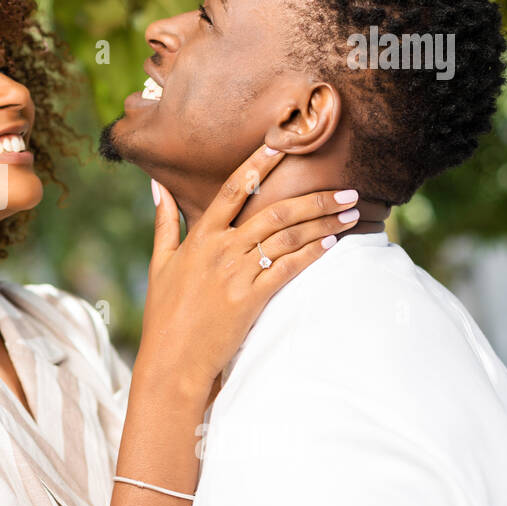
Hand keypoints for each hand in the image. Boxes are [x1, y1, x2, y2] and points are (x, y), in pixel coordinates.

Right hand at [137, 144, 360, 398]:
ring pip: (287, 237)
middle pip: (273, 211)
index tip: (283, 145)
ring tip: (349, 215)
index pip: (232, 189)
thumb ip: (164, 221)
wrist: (172, 360)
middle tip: (346, 191)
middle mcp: (219, 250)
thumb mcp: (161, 263)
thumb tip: (157, 185)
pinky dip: (311, 254)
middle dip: (314, 199)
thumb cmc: (165, 313)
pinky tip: (332, 245)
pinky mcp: (251, 300)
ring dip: (322, 224)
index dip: (259, 164)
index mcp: (199, 237)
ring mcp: (235, 274)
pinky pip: (288, 269)